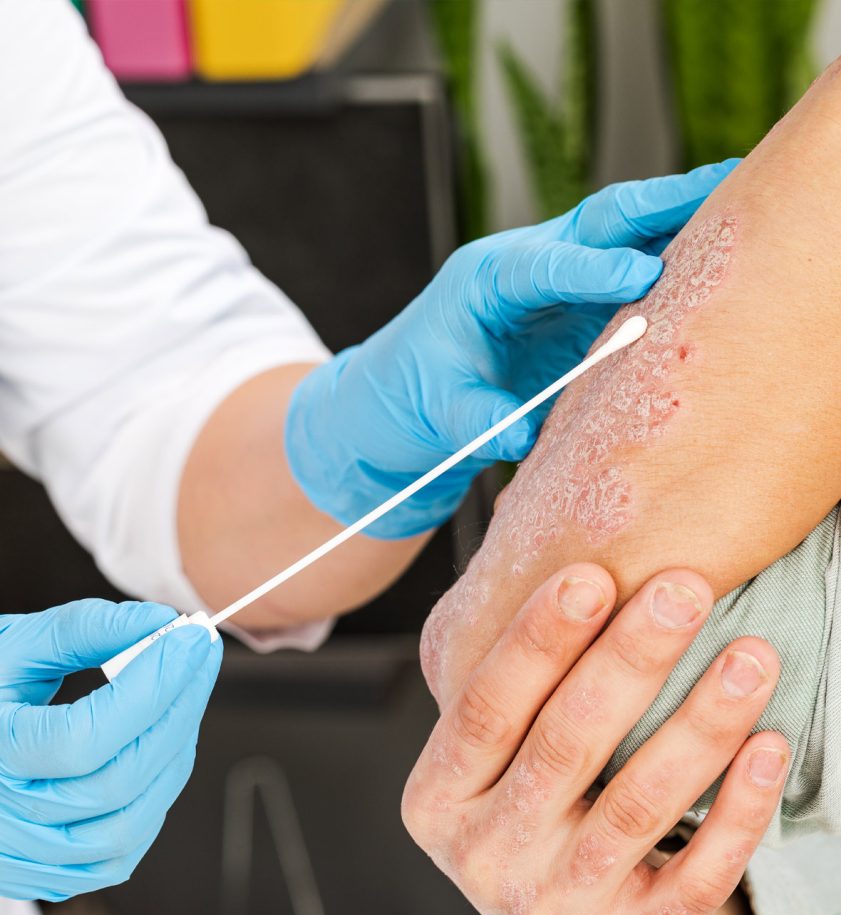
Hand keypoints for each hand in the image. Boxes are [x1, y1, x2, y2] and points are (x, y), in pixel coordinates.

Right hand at [0, 599, 221, 900]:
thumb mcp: (12, 644)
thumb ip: (83, 629)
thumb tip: (159, 622)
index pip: (86, 737)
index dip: (151, 686)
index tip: (189, 638)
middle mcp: (0, 820)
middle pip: (119, 781)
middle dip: (178, 710)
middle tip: (200, 656)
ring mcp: (21, 857)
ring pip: (129, 824)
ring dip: (173, 755)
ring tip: (183, 698)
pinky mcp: (44, 875)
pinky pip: (119, 854)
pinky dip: (153, 799)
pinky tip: (160, 746)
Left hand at [285, 160, 737, 537]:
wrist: (397, 405)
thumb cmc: (408, 400)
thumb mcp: (436, 413)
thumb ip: (478, 420)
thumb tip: (522, 434)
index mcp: (483, 281)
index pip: (544, 265)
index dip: (594, 268)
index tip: (644, 271)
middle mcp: (524, 268)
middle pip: (597, 223)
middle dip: (658, 204)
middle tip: (724, 182)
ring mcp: (557, 285)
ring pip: (622, 240)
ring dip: (679, 224)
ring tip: (744, 206)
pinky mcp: (579, 310)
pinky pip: (632, 277)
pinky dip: (675, 265)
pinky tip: (717, 263)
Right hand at [402, 564, 787, 914]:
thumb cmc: (532, 819)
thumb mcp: (491, 767)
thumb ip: (513, 695)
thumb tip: (576, 574)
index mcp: (440, 799)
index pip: (485, 708)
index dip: (537, 641)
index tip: (591, 576)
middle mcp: (486, 858)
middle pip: (564, 744)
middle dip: (629, 658)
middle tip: (682, 591)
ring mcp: (555, 910)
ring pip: (637, 803)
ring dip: (702, 722)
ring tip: (750, 657)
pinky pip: (696, 875)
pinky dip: (737, 809)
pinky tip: (766, 746)